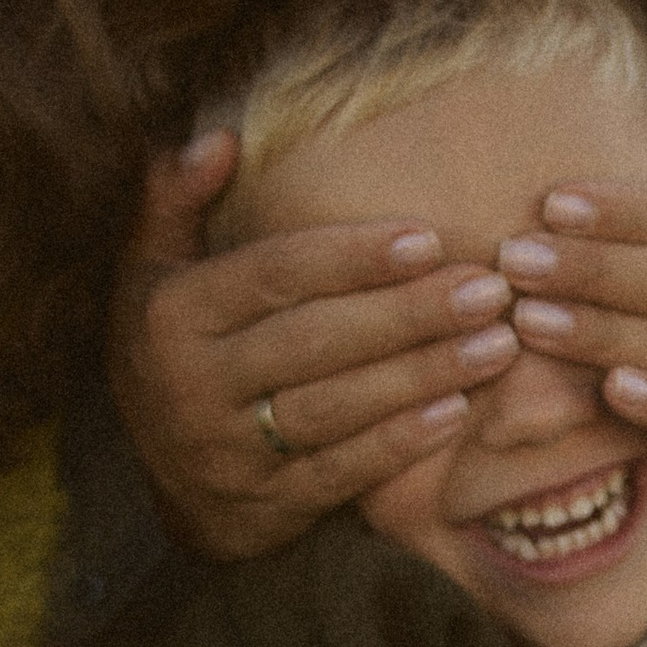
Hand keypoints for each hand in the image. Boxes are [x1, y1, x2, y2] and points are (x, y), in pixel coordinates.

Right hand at [108, 130, 519, 558]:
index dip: (352, 257)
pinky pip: (341, 473)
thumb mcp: (149, 272)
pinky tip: (459, 409)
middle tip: (489, 289)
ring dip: (422, 375)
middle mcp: (193, 387)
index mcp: (172, 317)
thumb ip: (176, 201)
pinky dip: (400, 443)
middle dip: (408, 314)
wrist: (165, 486)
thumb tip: (218, 138)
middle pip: (315, 342)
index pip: (274, 276)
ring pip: (336, 409)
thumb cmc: (174, 352)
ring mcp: (229, 454)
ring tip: (497, 344)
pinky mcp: (265, 508)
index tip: (429, 239)